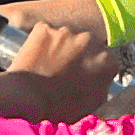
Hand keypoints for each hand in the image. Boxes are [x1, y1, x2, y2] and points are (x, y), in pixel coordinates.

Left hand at [0, 16, 114, 119]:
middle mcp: (90, 40)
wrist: (27, 98)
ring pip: (65, 36)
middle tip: (63, 69)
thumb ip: (103, 86)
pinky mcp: (44, 28)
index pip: (105, 59)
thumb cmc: (59, 107)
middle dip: (78, 53)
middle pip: (86, 43)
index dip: (92, 67)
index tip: (82, 73)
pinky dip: (41, 42)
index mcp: (107, 61)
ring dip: (59, 47)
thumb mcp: (92, 104)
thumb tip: (102, 78)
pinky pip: (45, 32)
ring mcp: (66, 31)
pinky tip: (37, 58)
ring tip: (47, 65)